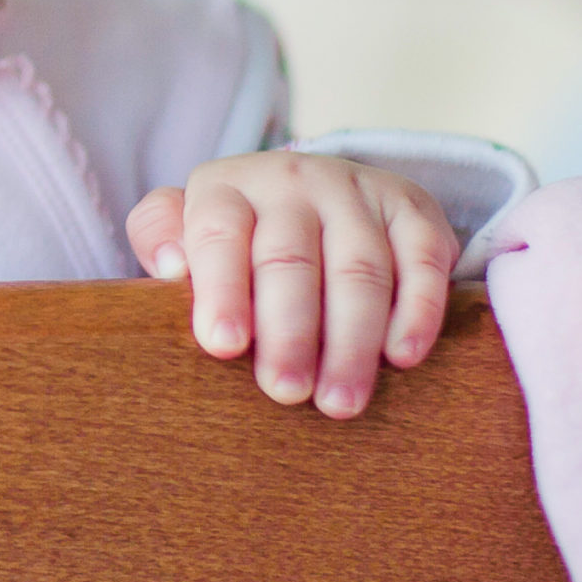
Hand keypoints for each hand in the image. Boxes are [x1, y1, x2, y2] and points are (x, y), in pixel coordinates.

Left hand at [127, 151, 457, 419]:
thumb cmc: (240, 232)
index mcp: (225, 187)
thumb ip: (160, 236)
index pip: (219, 233)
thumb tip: (170, 267)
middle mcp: (290, 180)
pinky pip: (421, 260)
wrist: (319, 190)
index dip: (221, 289)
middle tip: (286, 392)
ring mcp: (354, 190)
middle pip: (289, 259)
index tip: (223, 345)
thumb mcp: (189, 225)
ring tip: (339, 402)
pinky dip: (417, 310)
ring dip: (351, 341)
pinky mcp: (411, 208)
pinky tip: (402, 356)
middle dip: (289, 331)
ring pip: (358, 268)